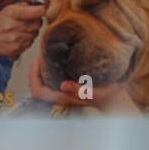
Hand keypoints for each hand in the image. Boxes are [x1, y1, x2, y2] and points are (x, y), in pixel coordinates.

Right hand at [0, 0, 45, 76]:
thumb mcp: (8, 10)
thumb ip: (24, 5)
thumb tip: (40, 1)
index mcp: (12, 13)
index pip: (37, 11)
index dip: (43, 9)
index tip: (42, 9)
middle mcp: (14, 26)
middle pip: (38, 22)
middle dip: (36, 21)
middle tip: (29, 20)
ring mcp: (16, 38)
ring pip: (36, 32)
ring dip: (32, 31)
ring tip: (21, 29)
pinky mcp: (19, 48)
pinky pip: (31, 42)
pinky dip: (28, 39)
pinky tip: (19, 37)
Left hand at [27, 55, 141, 112]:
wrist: (115, 97)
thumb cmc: (107, 95)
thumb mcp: (95, 92)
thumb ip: (79, 91)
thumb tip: (63, 85)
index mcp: (62, 97)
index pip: (38, 91)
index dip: (33, 77)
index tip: (37, 60)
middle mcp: (59, 94)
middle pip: (37, 85)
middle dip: (35, 70)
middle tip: (40, 53)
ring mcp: (63, 90)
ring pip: (44, 81)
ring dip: (42, 67)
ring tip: (45, 52)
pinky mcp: (68, 85)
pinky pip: (51, 77)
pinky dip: (49, 67)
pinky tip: (55, 56)